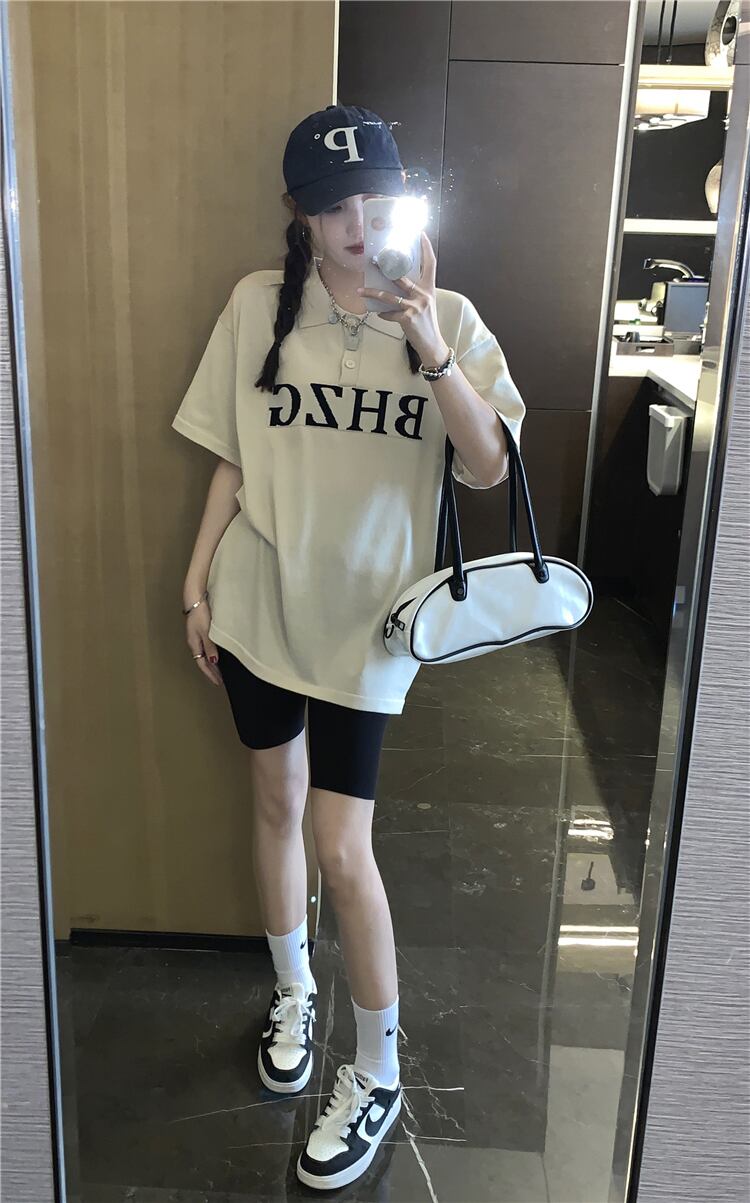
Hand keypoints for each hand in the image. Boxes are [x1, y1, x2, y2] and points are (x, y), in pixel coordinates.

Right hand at [185, 599, 222, 686]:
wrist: (195, 599)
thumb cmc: (199, 614)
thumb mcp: (206, 632)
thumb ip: (209, 647)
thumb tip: (213, 662)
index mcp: (194, 644)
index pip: (202, 664)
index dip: (210, 674)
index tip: (218, 682)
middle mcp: (194, 643)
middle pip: (203, 661)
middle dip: (211, 671)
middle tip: (220, 680)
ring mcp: (196, 637)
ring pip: (204, 655)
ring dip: (211, 664)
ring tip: (219, 671)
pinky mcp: (200, 631)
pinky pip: (206, 648)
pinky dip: (211, 654)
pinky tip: (217, 654)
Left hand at [356, 231, 448, 363]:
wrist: (431, 343)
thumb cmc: (426, 323)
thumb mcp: (425, 303)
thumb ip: (414, 291)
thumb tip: (396, 281)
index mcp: (429, 288)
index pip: (430, 264)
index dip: (426, 248)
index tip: (420, 235)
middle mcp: (423, 295)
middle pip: (402, 276)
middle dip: (385, 267)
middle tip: (373, 260)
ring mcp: (415, 306)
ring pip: (389, 295)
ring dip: (372, 293)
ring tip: (360, 290)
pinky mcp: (407, 318)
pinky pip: (388, 313)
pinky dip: (382, 314)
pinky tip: (377, 313)